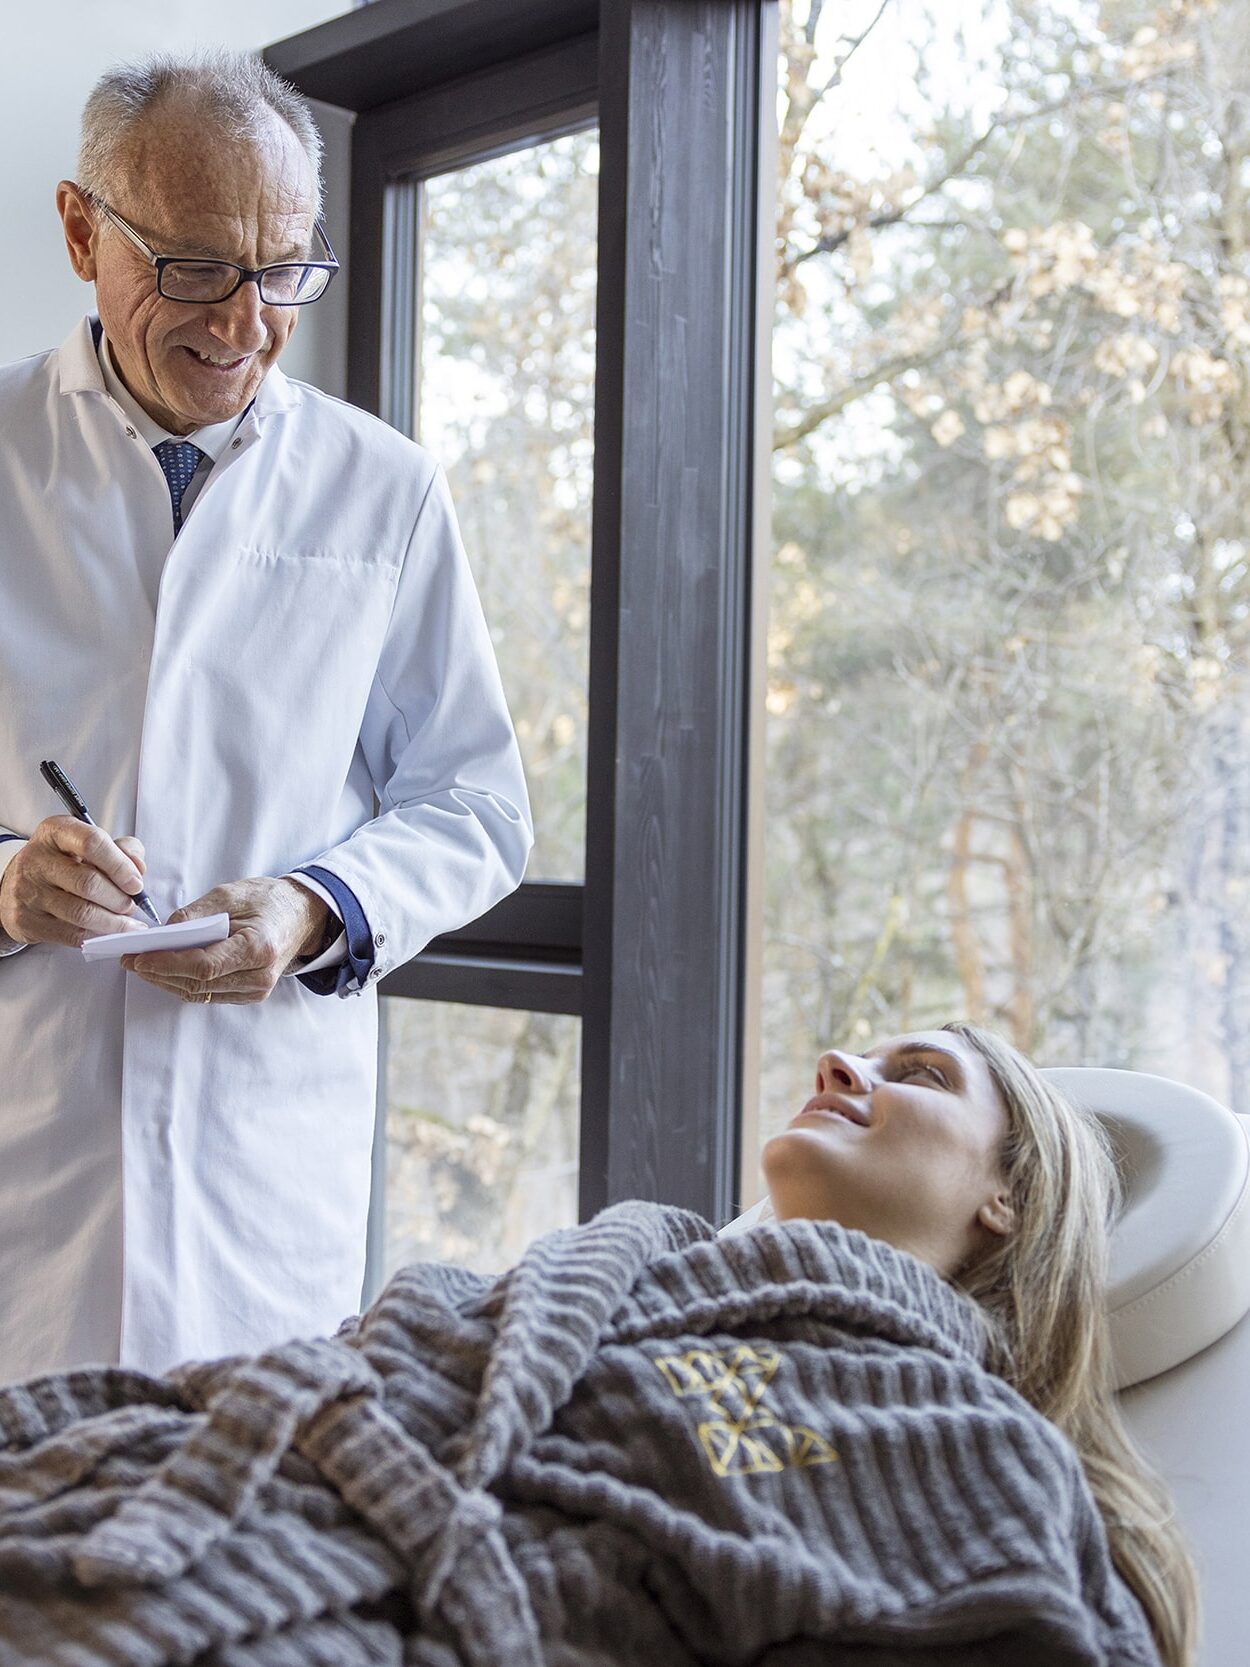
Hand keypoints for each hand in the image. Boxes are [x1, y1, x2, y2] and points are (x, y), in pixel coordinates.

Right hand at [0, 817, 147, 947]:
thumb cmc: (65, 862)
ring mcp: (27, 891)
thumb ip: (122, 849)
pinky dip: (98, 935)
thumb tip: (138, 868)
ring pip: (82, 913)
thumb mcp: (91, 846)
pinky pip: (71, 934)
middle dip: (119, 899)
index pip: (92, 843)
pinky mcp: (26, 920)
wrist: (21, 883)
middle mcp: (36, 859)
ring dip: (113, 922)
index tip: (136, 883)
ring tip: (126, 921)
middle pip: (89, 883)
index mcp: (55, 832)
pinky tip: (109, 932)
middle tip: (131, 906)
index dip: (120, 866)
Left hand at [119, 876, 329, 1004]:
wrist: (302, 916)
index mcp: (258, 948)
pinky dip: (184, 984)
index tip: (138, 958)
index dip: (167, 964)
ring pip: (200, 994)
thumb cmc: (269, 900)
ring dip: (167, 981)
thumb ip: (197, 914)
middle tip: (130, 961)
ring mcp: (257, 990)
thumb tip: (164, 933)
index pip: (204, 966)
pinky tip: (166, 972)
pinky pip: (209, 994)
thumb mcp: (232, 894)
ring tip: (142, 966)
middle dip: (159, 973)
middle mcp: (259, 976)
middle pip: (198, 984)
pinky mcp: (251, 995)